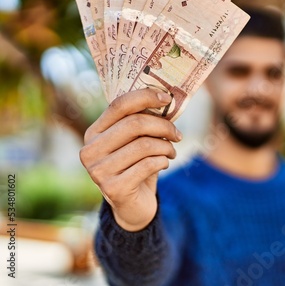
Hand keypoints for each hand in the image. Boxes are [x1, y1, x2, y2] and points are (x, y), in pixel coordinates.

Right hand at [79, 88, 181, 230]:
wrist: (132, 205)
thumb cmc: (136, 166)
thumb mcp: (135, 142)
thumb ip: (141, 122)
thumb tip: (164, 99)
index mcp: (93, 133)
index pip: (119, 105)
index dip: (145, 97)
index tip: (167, 99)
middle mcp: (90, 151)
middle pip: (135, 124)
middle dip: (163, 126)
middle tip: (177, 134)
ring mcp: (99, 171)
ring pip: (145, 145)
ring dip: (166, 147)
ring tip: (171, 152)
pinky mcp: (113, 189)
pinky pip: (148, 165)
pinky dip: (163, 161)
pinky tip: (164, 164)